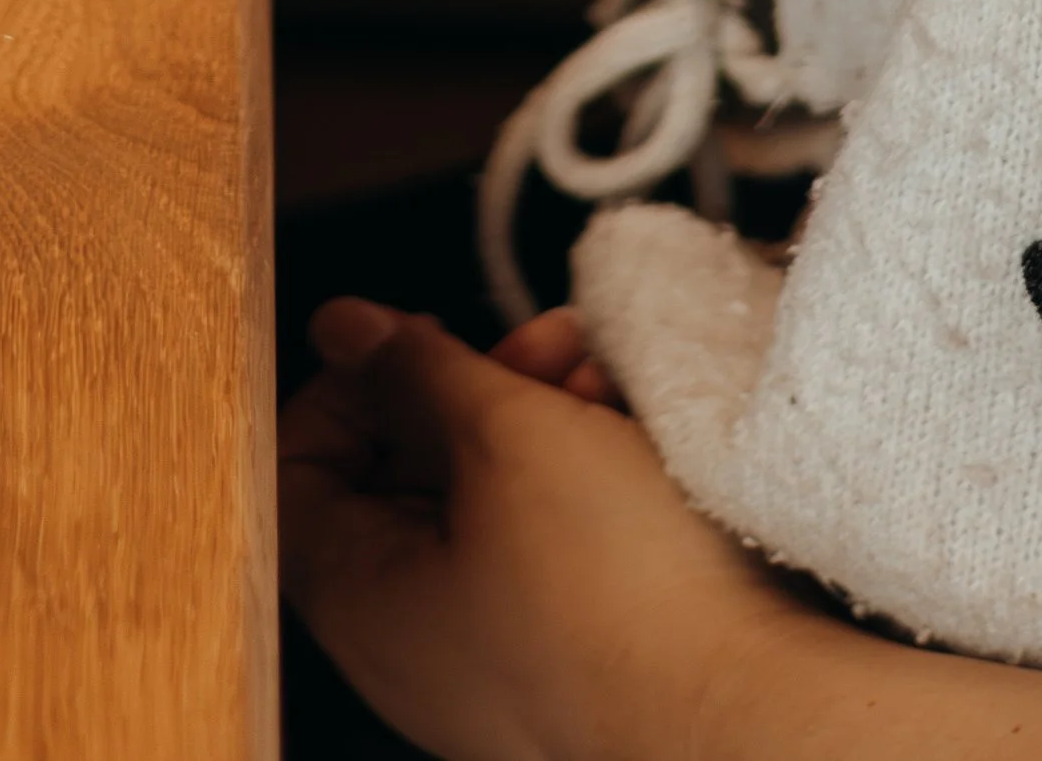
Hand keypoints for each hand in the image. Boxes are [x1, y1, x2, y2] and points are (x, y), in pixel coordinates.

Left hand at [279, 295, 783, 760]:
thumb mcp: (501, 433)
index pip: (295, 467)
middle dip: (470, 385)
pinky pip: (539, 550)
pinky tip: (623, 438)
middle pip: (398, 476)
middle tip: (539, 344)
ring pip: (480, 503)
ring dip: (532, 418)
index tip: (417, 341)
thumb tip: (340, 328)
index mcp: (361, 599)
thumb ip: (411, 369)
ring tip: (599, 381)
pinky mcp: (561, 660)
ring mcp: (486, 659)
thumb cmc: (615, 594)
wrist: (746, 713)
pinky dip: (572, 481)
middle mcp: (409, 644)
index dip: (350, 385)